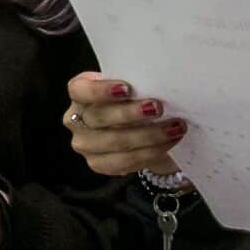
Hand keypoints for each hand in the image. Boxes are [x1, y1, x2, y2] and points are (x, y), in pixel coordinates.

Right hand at [62, 71, 186, 177]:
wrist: (138, 130)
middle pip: (100, 117)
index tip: (127, 89)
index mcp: (79, 93)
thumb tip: (158, 86)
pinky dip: (150, 152)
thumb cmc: (133, 101)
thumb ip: (135, 86)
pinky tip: (168, 143)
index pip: (80, 90)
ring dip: (149, 135)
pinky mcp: (97, 164)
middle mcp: (75, 120)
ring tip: (174, 128)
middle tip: (158, 108)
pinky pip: (125, 161)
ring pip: (115, 142)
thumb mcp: (131, 88)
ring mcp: (84, 144)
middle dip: (132, 114)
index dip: (100, 90)